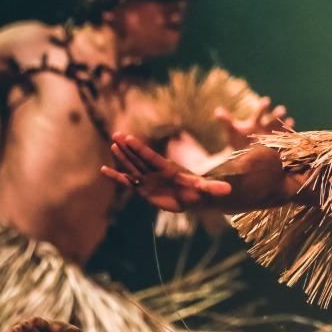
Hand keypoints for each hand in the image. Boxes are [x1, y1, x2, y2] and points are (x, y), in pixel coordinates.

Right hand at [102, 132, 231, 211]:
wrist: (193, 196)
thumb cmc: (199, 191)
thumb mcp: (206, 190)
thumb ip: (213, 188)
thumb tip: (228, 190)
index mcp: (167, 169)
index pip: (150, 157)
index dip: (139, 148)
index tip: (129, 138)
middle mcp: (155, 172)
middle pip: (139, 158)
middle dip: (127, 148)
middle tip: (116, 135)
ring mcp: (148, 179)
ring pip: (132, 167)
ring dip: (121, 158)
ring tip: (112, 146)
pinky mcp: (144, 189)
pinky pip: (127, 182)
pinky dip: (116, 177)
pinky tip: (104, 170)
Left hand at [214, 96, 292, 150]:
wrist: (241, 155)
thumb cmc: (237, 139)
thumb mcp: (231, 129)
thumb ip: (226, 120)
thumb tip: (216, 110)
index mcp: (255, 121)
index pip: (259, 112)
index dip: (263, 106)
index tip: (267, 101)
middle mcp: (265, 126)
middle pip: (272, 118)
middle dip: (277, 114)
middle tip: (282, 110)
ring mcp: (271, 135)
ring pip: (280, 127)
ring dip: (285, 124)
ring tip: (290, 120)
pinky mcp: (275, 144)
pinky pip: (283, 139)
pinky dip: (288, 136)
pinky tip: (292, 134)